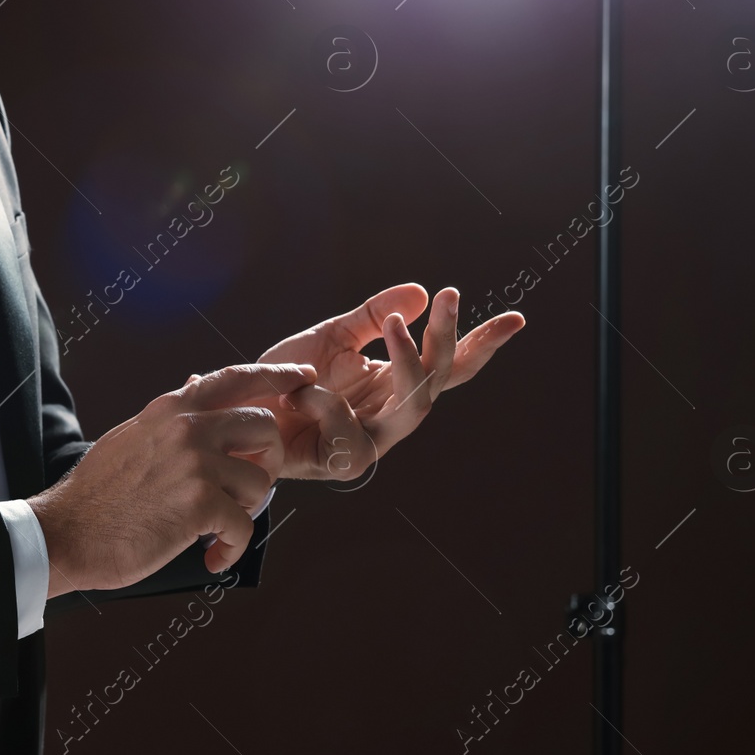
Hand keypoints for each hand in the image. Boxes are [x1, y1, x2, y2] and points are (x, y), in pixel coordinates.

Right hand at [28, 363, 315, 598]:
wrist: (66, 533)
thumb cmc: (99, 494)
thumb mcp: (133, 435)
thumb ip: (171, 413)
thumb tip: (198, 381)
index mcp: (171, 408)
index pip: (236, 377)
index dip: (278, 375)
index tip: (306, 377)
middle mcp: (186, 426)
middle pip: (265, 427)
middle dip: (266, 461)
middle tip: (245, 490)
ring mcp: (194, 462)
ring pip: (261, 481)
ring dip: (246, 511)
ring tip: (216, 527)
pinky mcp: (199, 503)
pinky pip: (245, 525)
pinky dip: (232, 548)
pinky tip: (213, 556)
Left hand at [255, 284, 522, 481]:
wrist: (238, 415)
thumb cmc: (286, 380)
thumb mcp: (330, 337)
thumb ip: (372, 316)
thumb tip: (420, 291)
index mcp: (394, 383)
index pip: (449, 364)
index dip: (483, 343)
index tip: (517, 318)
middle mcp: (391, 414)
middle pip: (440, 379)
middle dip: (449, 338)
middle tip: (449, 297)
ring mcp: (371, 442)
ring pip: (414, 408)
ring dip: (408, 361)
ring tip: (393, 325)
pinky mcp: (341, 463)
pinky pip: (351, 433)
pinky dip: (329, 403)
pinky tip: (305, 390)